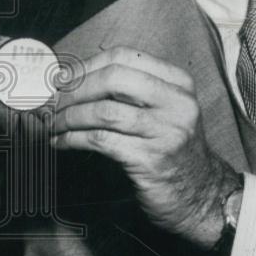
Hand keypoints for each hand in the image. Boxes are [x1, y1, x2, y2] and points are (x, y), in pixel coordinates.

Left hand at [51, 46, 238, 248]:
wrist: (202, 197)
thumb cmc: (171, 151)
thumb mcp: (162, 111)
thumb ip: (129, 92)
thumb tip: (73, 80)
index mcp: (178, 82)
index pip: (123, 57)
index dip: (86, 65)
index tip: (61, 79)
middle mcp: (177, 102)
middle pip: (113, 78)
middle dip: (74, 89)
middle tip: (53, 102)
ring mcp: (166, 131)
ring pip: (103, 110)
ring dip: (69, 117)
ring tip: (54, 125)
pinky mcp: (151, 159)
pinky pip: (100, 140)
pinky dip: (73, 139)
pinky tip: (61, 143)